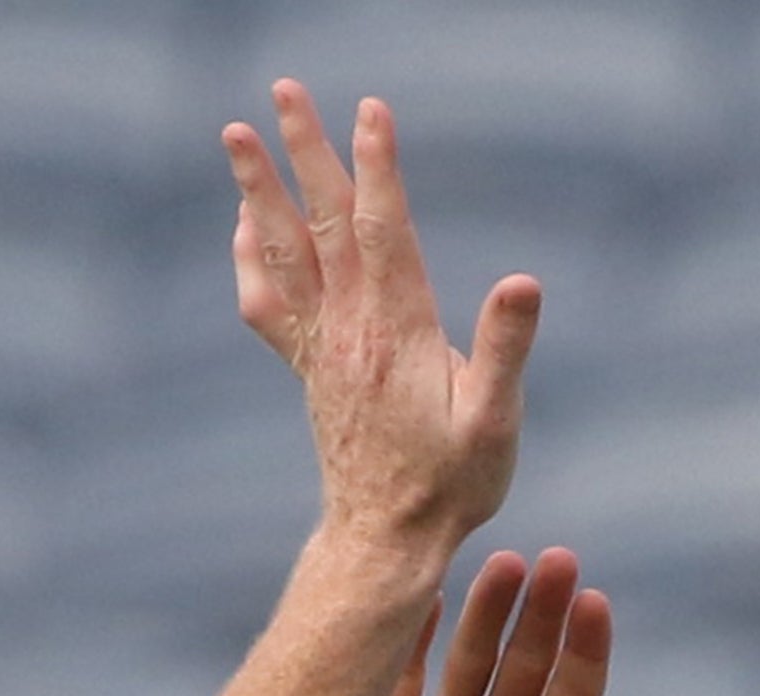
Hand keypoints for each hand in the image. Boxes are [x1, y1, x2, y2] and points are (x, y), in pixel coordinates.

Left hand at [226, 84, 533, 555]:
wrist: (385, 542)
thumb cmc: (451, 486)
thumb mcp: (495, 423)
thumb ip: (506, 350)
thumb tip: (524, 282)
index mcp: (398, 330)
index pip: (383, 229)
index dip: (377, 165)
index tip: (369, 108)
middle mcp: (350, 330)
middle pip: (322, 222)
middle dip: (303, 150)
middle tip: (282, 90)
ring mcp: (323, 348)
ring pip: (284, 252)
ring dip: (259, 189)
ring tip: (235, 135)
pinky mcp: (311, 370)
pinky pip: (268, 305)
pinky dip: (252, 259)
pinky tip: (246, 226)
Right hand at [334, 548, 691, 695]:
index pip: (576, 689)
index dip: (586, 646)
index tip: (595, 603)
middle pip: (528, 660)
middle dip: (541, 612)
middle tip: (556, 560)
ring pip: (472, 659)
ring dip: (488, 613)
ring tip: (502, 563)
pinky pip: (403, 683)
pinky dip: (412, 642)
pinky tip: (427, 597)